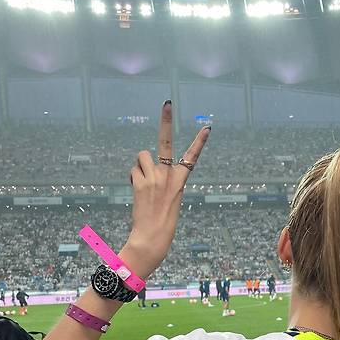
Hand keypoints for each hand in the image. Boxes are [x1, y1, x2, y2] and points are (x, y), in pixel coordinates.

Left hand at [120, 102, 210, 277]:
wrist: (153, 236)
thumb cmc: (162, 220)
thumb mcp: (170, 198)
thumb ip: (161, 179)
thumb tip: (145, 165)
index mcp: (180, 180)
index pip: (192, 157)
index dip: (199, 142)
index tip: (207, 128)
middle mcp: (169, 175)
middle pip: (165, 142)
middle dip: (166, 120)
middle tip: (167, 104)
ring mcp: (154, 177)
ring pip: (142, 157)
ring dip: (140, 166)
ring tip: (144, 183)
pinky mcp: (140, 181)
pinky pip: (133, 169)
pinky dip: (133, 177)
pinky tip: (137, 190)